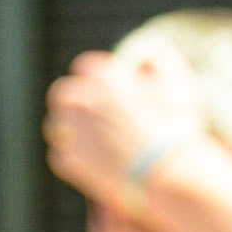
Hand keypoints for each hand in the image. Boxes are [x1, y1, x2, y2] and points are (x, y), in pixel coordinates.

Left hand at [44, 45, 207, 208]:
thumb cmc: (175, 128)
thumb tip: (144, 59)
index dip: (92, 80)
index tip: (99, 92)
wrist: (167, 172)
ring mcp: (72, 132)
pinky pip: (58, 156)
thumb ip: (158, 61)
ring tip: (86, 142)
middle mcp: (83, 101)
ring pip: (55, 127)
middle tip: (84, 117)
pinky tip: (89, 164)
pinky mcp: (68, 162)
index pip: (84, 68)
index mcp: (106, 77)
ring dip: (67, 131)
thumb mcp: (177, 83)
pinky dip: (71, 159)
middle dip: (71, 104)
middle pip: (61, 95)